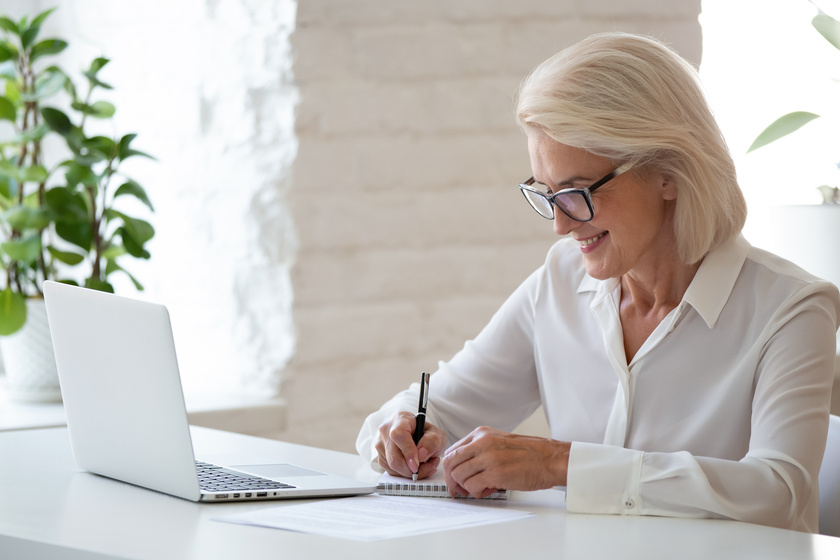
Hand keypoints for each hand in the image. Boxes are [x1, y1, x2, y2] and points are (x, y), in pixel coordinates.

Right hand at [374, 411, 446, 478]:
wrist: (417, 434)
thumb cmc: (425, 433)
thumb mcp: (436, 434)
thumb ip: (432, 441)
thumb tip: (421, 455)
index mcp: (401, 419)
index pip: (398, 435)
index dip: (408, 452)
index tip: (417, 464)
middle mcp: (386, 430)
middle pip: (394, 457)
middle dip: (412, 469)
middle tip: (428, 468)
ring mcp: (380, 444)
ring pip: (392, 467)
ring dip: (411, 472)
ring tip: (424, 464)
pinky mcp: (380, 457)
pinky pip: (391, 471)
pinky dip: (405, 473)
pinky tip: (414, 466)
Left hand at [441, 426, 569, 498]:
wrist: (550, 459)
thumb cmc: (529, 453)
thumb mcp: (499, 442)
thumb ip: (480, 450)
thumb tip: (464, 467)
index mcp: (481, 434)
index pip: (452, 451)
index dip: (451, 468)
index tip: (455, 478)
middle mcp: (482, 443)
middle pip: (451, 463)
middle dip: (453, 480)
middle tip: (462, 489)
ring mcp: (488, 458)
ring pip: (459, 476)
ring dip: (467, 487)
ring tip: (482, 487)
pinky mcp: (495, 473)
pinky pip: (472, 486)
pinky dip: (476, 492)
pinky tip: (489, 490)